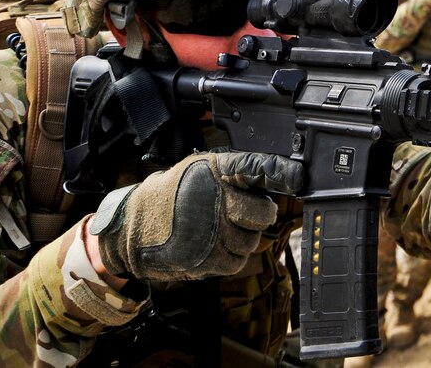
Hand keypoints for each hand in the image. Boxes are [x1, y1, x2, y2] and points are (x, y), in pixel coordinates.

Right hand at [88, 152, 303, 281]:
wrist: (133, 226)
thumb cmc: (171, 196)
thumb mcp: (199, 171)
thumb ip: (234, 172)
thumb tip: (272, 175)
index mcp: (213, 172)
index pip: (255, 167)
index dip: (279, 172)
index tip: (297, 177)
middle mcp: (214, 200)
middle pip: (263, 212)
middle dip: (260, 215)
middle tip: (246, 213)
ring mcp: (210, 232)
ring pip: (252, 240)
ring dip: (244, 238)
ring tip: (222, 229)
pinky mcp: (204, 259)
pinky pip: (236, 262)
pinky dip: (231, 257)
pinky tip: (216, 245)